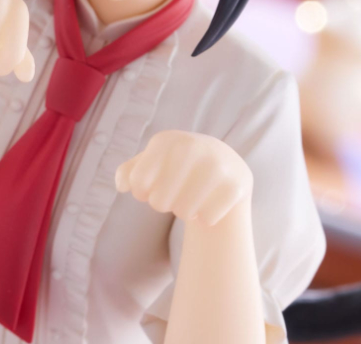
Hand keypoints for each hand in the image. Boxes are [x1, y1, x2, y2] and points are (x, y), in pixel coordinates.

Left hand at [115, 130, 252, 226]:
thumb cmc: (176, 167)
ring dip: (185, 211)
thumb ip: (127, 173)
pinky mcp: (238, 183)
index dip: (142, 192)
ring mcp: (218, 164)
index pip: (138, 184)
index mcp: (166, 140)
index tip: (151, 185)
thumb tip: (123, 185)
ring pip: (185, 213)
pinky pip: (208, 219)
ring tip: (192, 195)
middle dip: (164, 204)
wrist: (224, 164)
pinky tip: (210, 200)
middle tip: (174, 192)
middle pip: (160, 202)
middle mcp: (192, 146)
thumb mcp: (150, 163)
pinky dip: (205, 217)